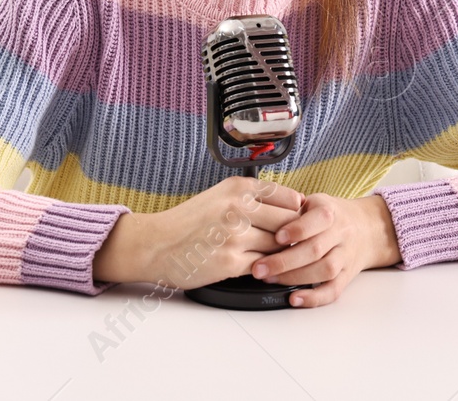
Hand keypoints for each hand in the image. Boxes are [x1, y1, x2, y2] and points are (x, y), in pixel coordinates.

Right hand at [92, 175, 304, 288]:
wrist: (156, 243)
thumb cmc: (189, 221)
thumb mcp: (221, 195)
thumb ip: (253, 198)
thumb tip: (291, 208)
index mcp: (239, 188)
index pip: (289, 199)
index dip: (298, 214)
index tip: (300, 223)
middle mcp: (238, 208)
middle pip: (289, 224)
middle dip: (294, 237)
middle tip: (295, 245)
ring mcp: (235, 236)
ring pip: (278, 247)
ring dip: (281, 256)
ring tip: (280, 259)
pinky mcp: (230, 262)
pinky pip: (263, 267)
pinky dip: (266, 270)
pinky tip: (262, 269)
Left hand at [248, 193, 400, 307]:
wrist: (366, 228)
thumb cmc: (330, 214)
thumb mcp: (314, 202)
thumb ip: (292, 208)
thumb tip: (264, 216)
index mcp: (330, 213)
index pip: (317, 220)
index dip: (297, 229)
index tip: (276, 236)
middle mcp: (341, 235)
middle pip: (316, 250)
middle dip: (285, 261)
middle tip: (259, 268)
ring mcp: (345, 257)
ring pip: (324, 271)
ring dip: (295, 278)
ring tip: (269, 279)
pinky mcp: (346, 276)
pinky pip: (333, 290)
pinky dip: (314, 298)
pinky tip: (294, 298)